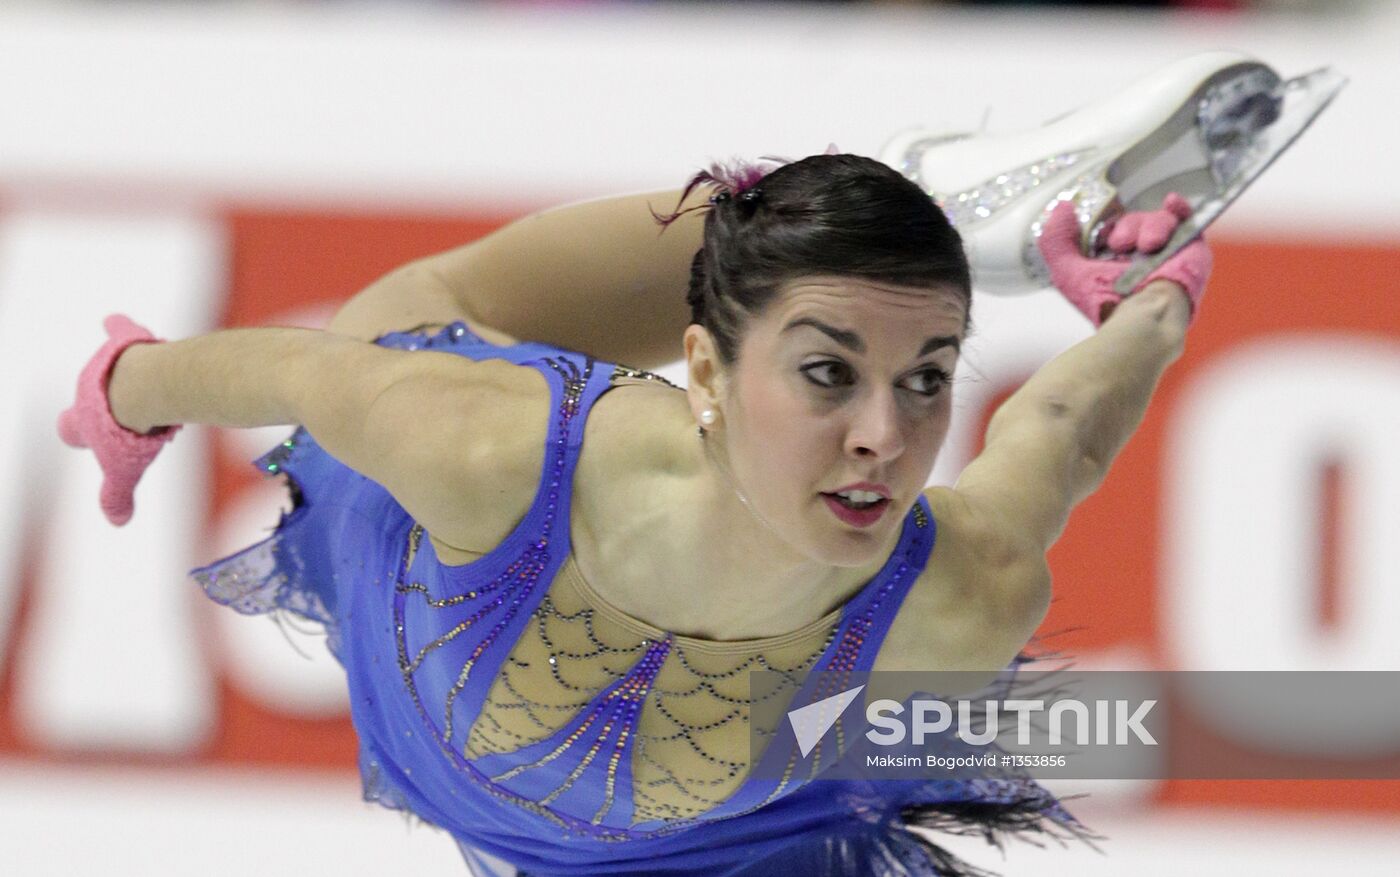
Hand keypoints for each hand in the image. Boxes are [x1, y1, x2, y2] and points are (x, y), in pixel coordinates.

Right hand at [57, 314, 181, 525]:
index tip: (87, 437)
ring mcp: (106, 366)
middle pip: (92, 399)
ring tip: (148, 388)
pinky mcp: (125, 344)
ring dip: (125, 378)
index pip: (71, 429)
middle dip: (106, 407)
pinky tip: (115, 321)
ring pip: (112, 371)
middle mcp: (87, 389)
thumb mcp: (123, 472)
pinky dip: (119, 328)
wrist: (146, 390)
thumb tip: (118, 523)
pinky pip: (120, 332)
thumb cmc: (130, 433)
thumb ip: (117, 497)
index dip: (80, 434)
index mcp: (82, 420)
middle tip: (128, 417)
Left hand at [1037, 193, 1212, 325]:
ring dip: (1149, 226)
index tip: (1101, 233)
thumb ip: (1057, 239)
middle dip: (1127, 227)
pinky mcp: (1192, 251)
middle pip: (1134, 222)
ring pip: (1158, 220)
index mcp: (1113, 262)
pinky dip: (1180, 208)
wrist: (1142, 320)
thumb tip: (1062, 206)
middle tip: (1119, 244)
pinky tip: (1171, 202)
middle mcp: (1140, 258)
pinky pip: (1188, 220)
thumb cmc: (1104, 303)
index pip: (1112, 229)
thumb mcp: (1067, 270)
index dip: (1107, 225)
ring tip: (1145, 245)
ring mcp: (1167, 254)